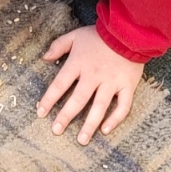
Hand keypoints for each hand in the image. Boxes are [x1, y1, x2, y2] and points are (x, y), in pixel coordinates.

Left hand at [37, 26, 144, 145]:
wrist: (129, 31)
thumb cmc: (99, 35)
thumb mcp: (75, 35)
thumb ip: (59, 46)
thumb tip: (44, 58)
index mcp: (79, 63)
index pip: (60, 84)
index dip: (49, 99)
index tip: (41, 113)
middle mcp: (94, 75)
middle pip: (78, 99)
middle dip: (66, 116)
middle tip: (56, 131)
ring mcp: (112, 82)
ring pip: (99, 107)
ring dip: (90, 124)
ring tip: (81, 140)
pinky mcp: (127, 86)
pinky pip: (122, 106)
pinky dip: (115, 119)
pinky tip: (105, 130)